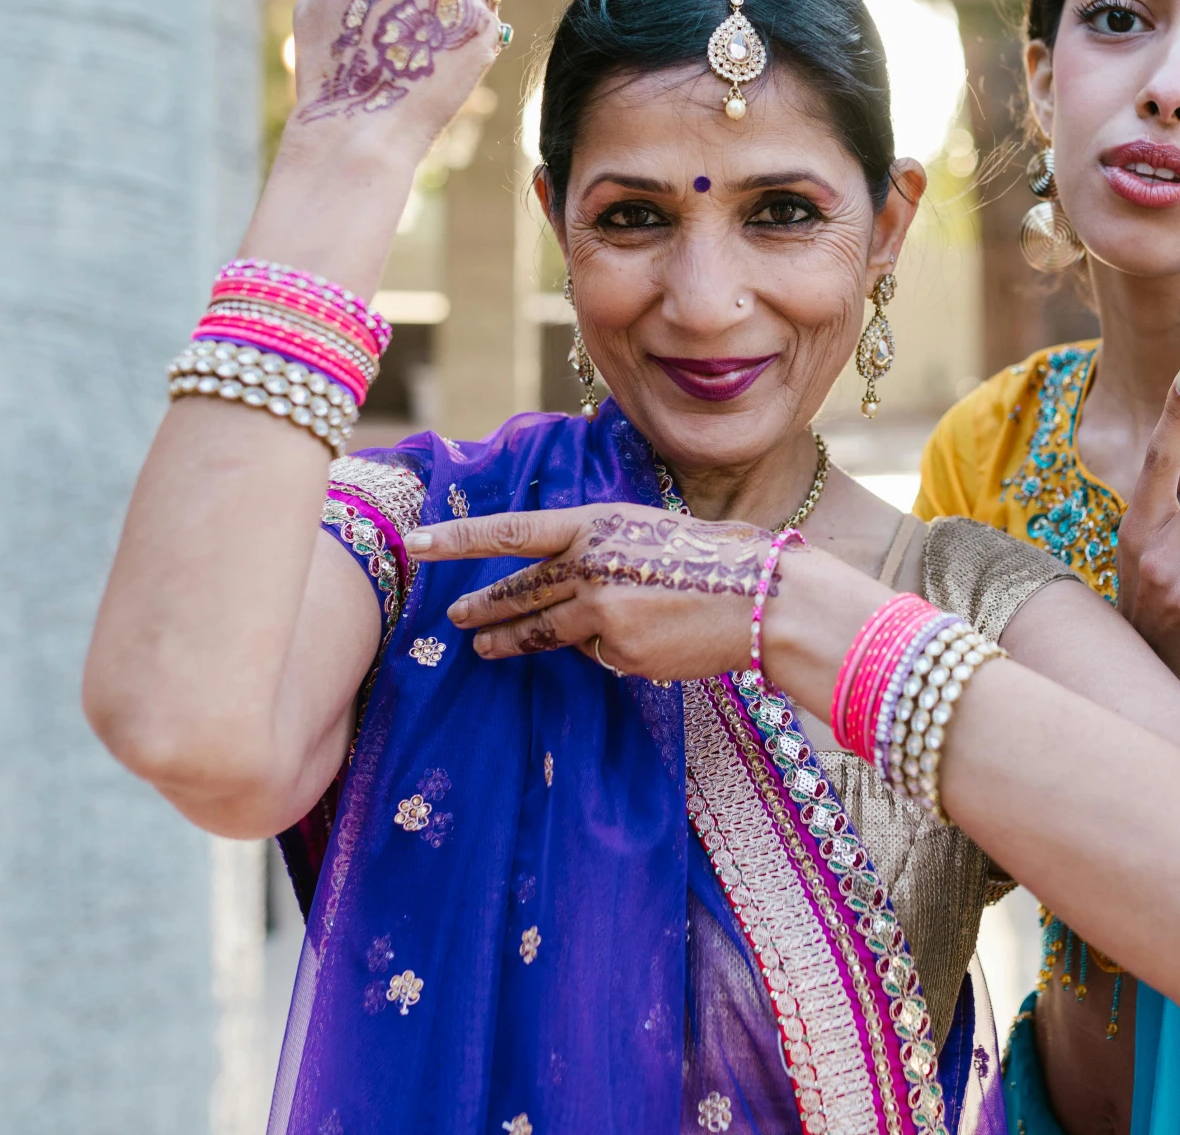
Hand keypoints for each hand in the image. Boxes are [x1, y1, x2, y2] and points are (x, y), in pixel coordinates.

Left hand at [414, 504, 783, 681]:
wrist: (761, 598)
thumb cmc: (711, 556)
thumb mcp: (644, 530)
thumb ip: (597, 547)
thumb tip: (560, 578)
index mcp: (594, 524)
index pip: (511, 532)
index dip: (459, 539)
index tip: (417, 544)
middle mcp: (589, 567)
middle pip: (519, 592)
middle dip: (482, 606)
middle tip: (456, 616)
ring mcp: (601, 614)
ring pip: (544, 632)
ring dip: (510, 642)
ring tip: (486, 648)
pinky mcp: (620, 654)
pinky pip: (596, 655)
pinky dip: (604, 651)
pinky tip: (635, 641)